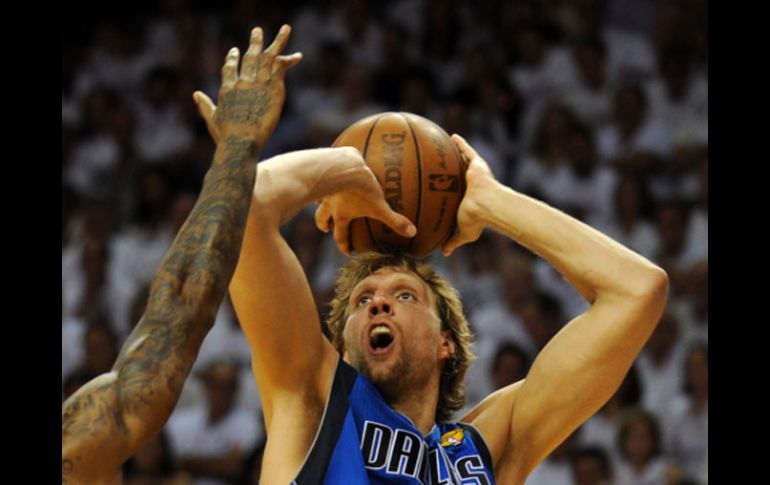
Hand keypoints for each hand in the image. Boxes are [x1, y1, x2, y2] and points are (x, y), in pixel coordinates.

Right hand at [193, 25, 302, 144]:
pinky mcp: (273, 89)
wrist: (242, 141)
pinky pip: (282, 69)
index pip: (230, 68)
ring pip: (269, 57)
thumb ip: (205, 105)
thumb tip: (195, 94)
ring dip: (278, 42)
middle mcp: (243, 82)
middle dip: (254, 43)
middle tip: (257, 31)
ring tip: (286, 29)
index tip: (234, 50)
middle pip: (250, 57)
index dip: (232, 59)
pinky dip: (290, 61)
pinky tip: (298, 56)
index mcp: (228, 88)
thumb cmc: (226, 136)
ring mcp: (258, 84)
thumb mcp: (213, 119)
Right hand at [314, 149, 415, 255]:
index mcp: (342, 214)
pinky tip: (330, 173)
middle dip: (324, 225)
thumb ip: (395, 220)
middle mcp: (330, 204)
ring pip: (319, 199)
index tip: (348, 251)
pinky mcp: (325, 171)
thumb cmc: (361, 188)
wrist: (344, 165)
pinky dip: (325, 179)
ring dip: (321, 204)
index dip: (344, 245)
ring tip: (323, 203)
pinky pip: (322, 177)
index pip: (341, 235)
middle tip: (326, 229)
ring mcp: (325, 188)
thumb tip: (412, 233)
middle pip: (322, 218)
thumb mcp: (380, 206)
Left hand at [442, 134, 497, 255]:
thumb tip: (444, 252)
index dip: (452, 190)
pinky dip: (461, 144)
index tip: (443, 188)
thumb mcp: (463, 232)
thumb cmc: (476, 219)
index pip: (458, 193)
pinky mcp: (477, 165)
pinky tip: (452, 136)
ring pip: (463, 161)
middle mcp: (471, 185)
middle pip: (460, 175)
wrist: (486, 206)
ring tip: (443, 147)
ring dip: (455, 154)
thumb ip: (453, 240)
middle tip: (442, 165)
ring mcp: (475, 174)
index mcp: (468, 199)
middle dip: (452, 170)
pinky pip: (467, 151)